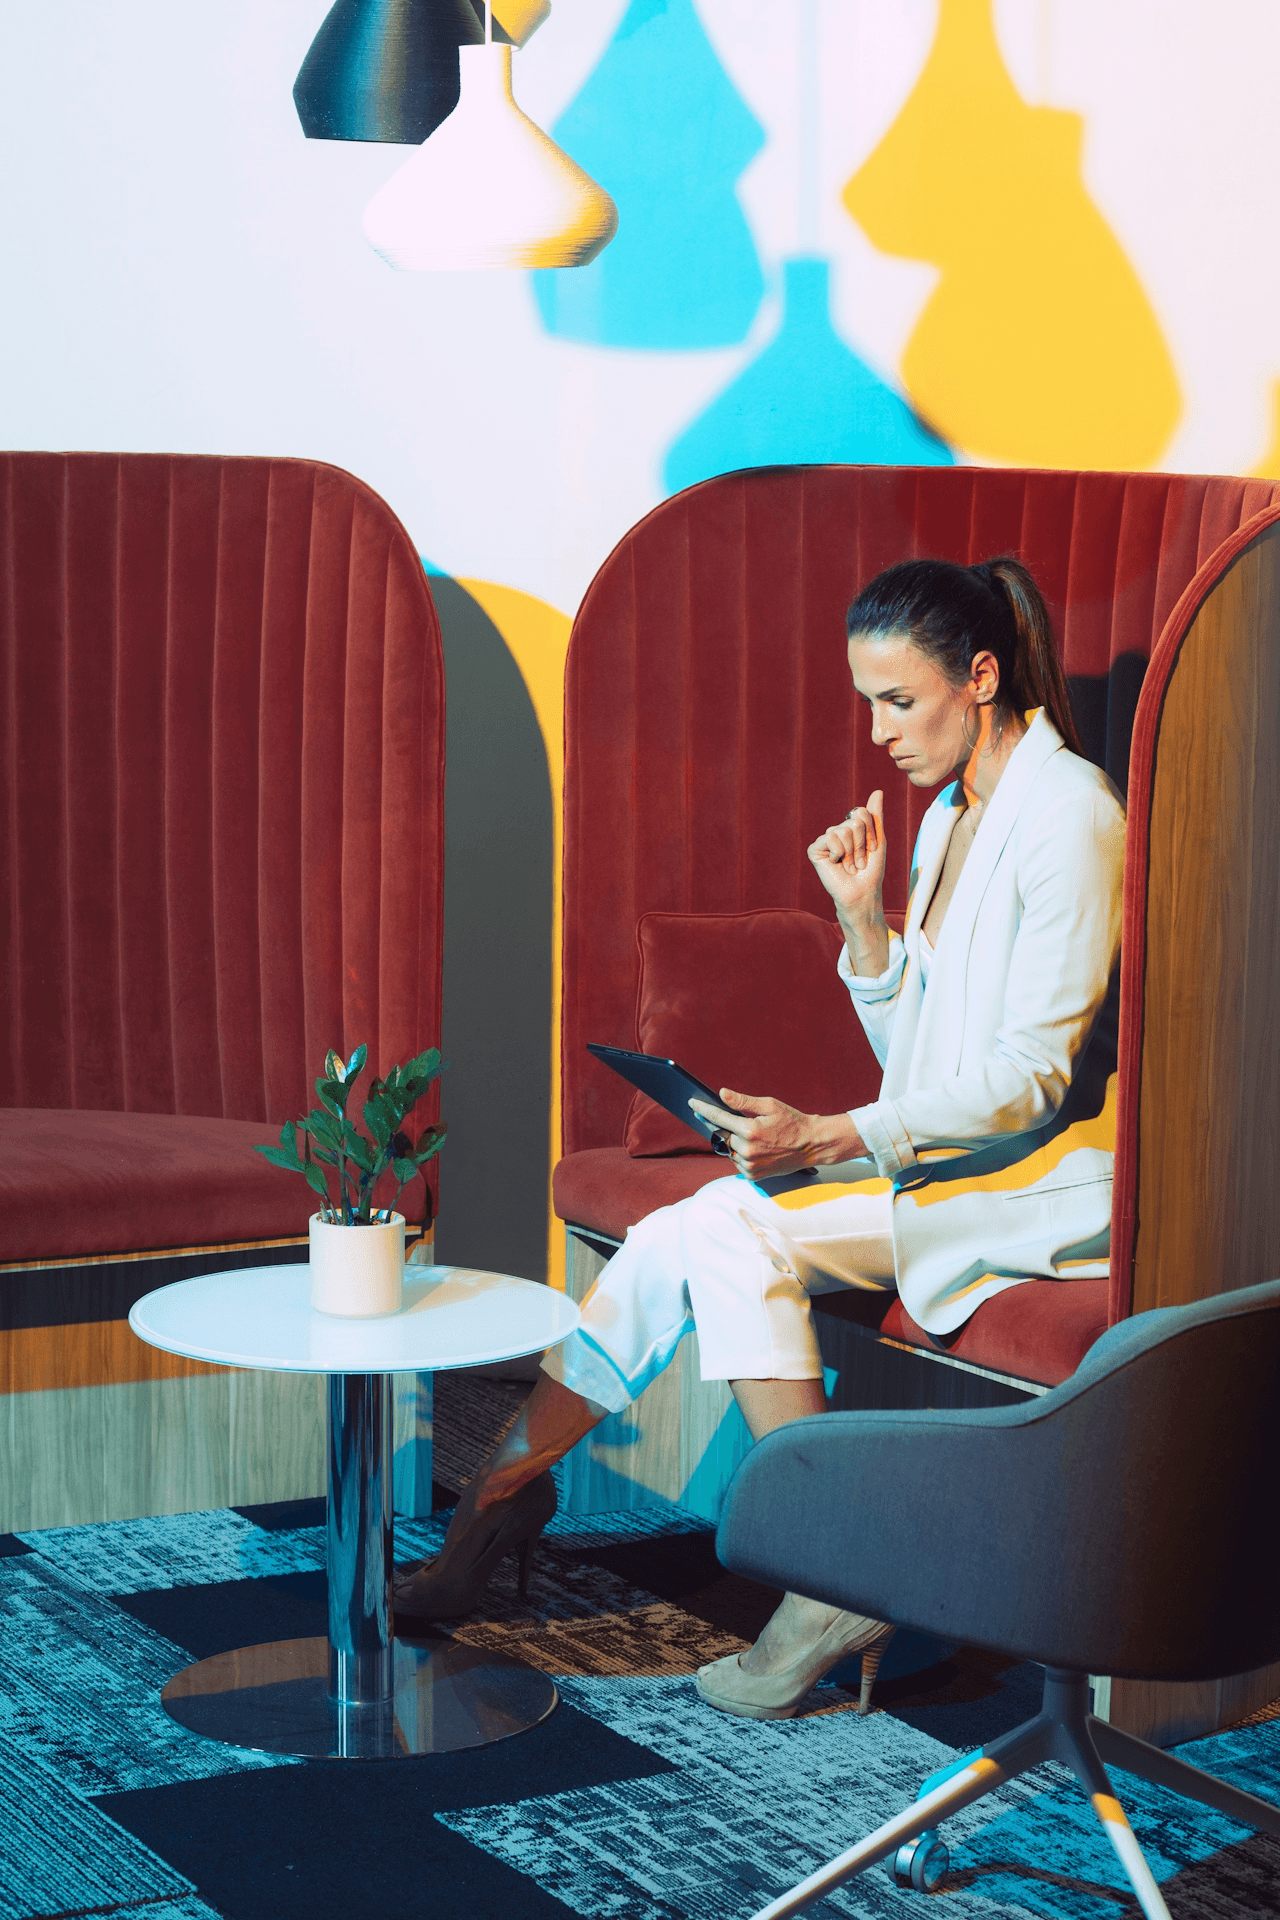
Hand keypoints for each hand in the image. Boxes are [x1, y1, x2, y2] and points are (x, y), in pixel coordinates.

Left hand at [688, 1089, 865, 1180]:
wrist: (811, 1145)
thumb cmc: (792, 1122)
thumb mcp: (769, 1105)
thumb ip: (743, 1102)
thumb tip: (722, 1094)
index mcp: (750, 1131)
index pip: (719, 1118)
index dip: (704, 1110)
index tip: (692, 1104)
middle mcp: (747, 1150)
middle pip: (722, 1135)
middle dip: (726, 1127)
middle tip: (739, 1122)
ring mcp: (749, 1165)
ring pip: (729, 1150)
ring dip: (734, 1142)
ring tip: (756, 1137)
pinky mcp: (753, 1176)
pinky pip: (737, 1162)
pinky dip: (741, 1154)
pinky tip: (757, 1148)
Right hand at [807, 790, 886, 922]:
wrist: (862, 893)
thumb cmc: (871, 871)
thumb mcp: (878, 840)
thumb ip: (876, 816)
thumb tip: (878, 791)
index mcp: (851, 828)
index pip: (860, 813)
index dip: (870, 832)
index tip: (872, 850)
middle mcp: (837, 831)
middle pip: (853, 821)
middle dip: (862, 844)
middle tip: (860, 861)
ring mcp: (825, 840)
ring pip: (843, 830)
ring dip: (852, 852)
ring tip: (850, 865)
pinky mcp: (815, 850)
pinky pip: (829, 838)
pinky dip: (838, 853)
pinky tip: (836, 863)